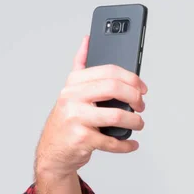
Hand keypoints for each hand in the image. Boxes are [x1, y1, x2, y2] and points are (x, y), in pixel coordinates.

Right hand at [34, 35, 147, 178]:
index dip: (131, 79)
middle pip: (114, 88)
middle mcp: (72, 98)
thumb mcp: (70, 90)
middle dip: (134, 97)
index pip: (109, 71)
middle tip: (141, 106)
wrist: (52, 152)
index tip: (141, 88)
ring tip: (138, 124)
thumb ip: (80, 66)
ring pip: (116, 116)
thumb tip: (88, 40)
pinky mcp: (82, 139)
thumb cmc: (66, 121)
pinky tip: (131, 143)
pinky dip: (125, 144)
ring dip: (134, 121)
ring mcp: (76, 118)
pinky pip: (111, 142)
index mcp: (74, 82)